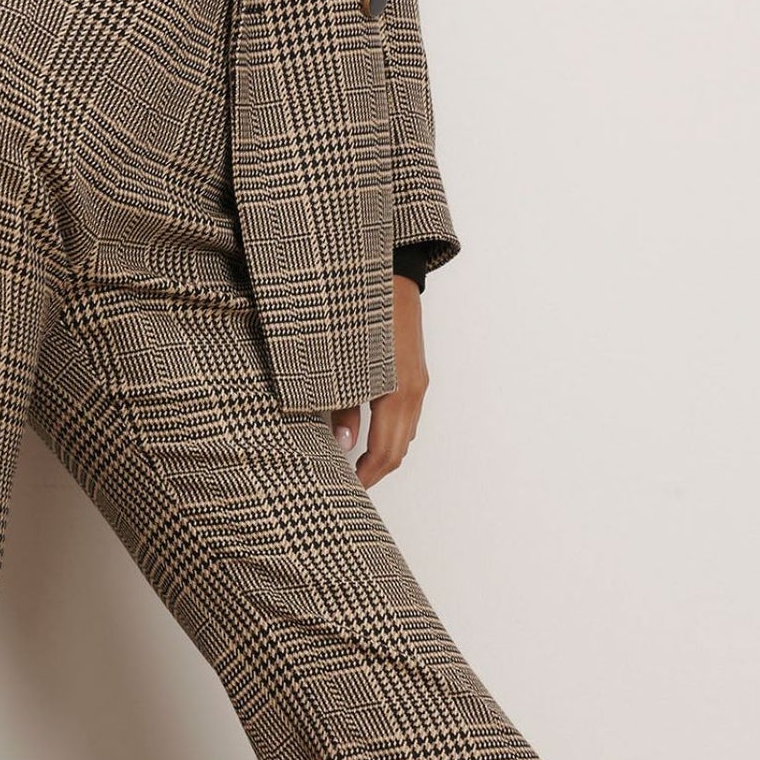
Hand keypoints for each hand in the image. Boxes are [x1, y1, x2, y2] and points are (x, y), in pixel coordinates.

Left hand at [325, 273, 426, 486]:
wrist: (391, 270)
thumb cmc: (359, 308)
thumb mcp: (341, 357)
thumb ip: (341, 402)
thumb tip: (343, 443)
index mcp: (396, 389)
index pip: (385, 452)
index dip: (367, 476)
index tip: (348, 490)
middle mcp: (413, 390)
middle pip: (399, 448)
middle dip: (376, 471)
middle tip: (349, 484)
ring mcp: (418, 380)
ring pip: (405, 432)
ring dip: (383, 451)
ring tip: (353, 462)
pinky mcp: (414, 370)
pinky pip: (406, 414)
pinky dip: (389, 431)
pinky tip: (367, 430)